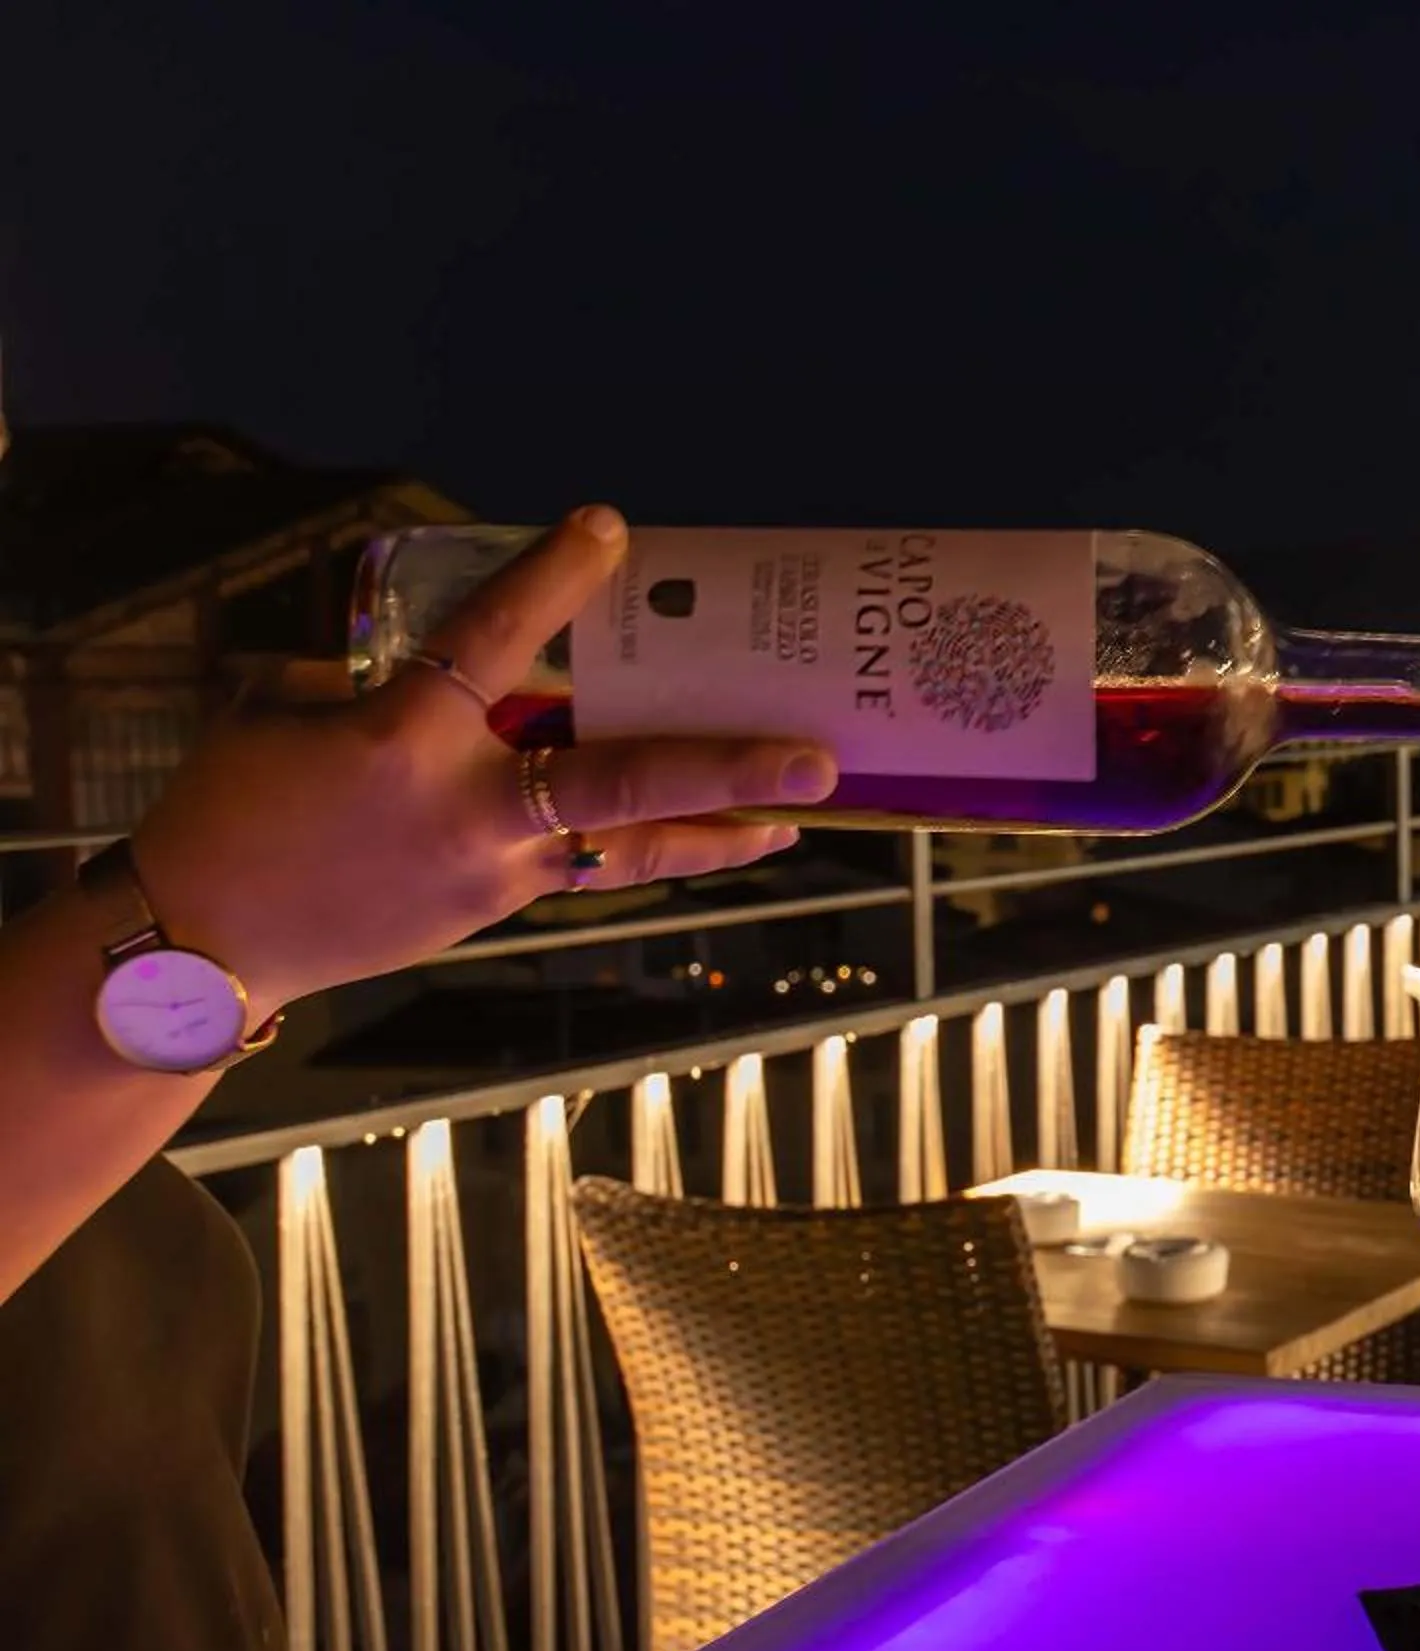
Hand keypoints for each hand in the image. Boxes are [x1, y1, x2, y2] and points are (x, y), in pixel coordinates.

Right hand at [129, 506, 836, 1018]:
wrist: (199, 944)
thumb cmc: (229, 810)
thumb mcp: (283, 713)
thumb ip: (372, 680)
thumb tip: (456, 669)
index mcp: (398, 738)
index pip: (491, 638)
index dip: (553, 578)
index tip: (609, 529)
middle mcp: (465, 809)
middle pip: (619, 780)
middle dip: (726, 767)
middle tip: (812, 757)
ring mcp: (489, 871)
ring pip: (629, 848)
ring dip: (718, 831)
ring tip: (797, 816)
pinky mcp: (492, 909)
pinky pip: (586, 868)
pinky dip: (643, 848)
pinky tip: (699, 831)